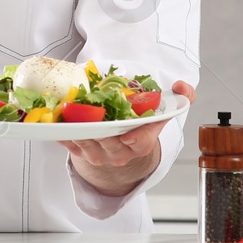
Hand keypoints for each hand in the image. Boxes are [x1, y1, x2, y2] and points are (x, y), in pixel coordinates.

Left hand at [61, 80, 195, 196]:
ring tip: (69, 115)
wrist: (125, 139)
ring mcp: (102, 155)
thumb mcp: (164, 108)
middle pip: (110, 142)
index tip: (127, 135)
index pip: (142, 143)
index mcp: (143, 141)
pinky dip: (64, 136)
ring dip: (77, 131)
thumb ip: (183, 96)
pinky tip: (58, 124)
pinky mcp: (84, 154)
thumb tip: (184, 87)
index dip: (136, 139)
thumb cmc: (142, 120)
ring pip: (89, 145)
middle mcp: (123, 151)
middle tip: (89, 115)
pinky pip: (72, 147)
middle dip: (99, 130)